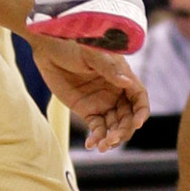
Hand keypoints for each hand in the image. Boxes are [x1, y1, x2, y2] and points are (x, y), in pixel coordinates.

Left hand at [28, 35, 150, 152]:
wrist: (48, 49)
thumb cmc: (73, 44)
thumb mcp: (92, 54)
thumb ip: (109, 68)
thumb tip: (126, 82)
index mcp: (122, 77)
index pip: (139, 98)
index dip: (141, 112)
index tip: (137, 123)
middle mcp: (116, 92)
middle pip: (128, 117)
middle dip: (124, 130)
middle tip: (111, 139)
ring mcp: (102, 103)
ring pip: (114, 126)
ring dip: (111, 138)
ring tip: (101, 146)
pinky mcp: (87, 111)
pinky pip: (96, 129)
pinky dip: (96, 138)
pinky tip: (91, 144)